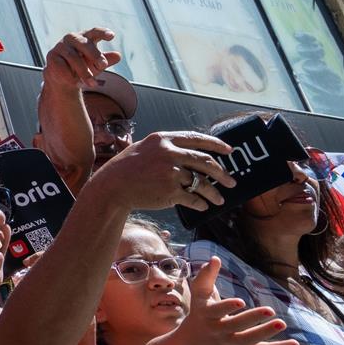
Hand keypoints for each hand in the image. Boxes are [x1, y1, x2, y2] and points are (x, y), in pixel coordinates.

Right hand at [44, 29, 121, 90]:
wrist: (64, 78)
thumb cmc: (83, 66)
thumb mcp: (96, 64)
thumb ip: (106, 60)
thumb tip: (118, 56)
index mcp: (85, 37)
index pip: (94, 32)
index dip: (102, 33)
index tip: (111, 36)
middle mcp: (72, 38)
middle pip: (84, 43)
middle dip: (94, 55)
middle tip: (103, 66)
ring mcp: (60, 46)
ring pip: (73, 57)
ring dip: (84, 72)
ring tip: (92, 84)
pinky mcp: (52, 56)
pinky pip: (62, 66)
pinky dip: (71, 76)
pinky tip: (76, 83)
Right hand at [96, 131, 234, 210]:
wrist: (112, 187)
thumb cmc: (126, 168)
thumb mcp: (143, 149)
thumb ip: (165, 148)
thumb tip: (190, 154)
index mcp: (163, 140)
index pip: (196, 138)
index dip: (216, 144)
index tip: (229, 150)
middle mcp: (169, 153)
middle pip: (205, 161)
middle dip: (222, 173)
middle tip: (231, 181)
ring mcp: (170, 172)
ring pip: (202, 183)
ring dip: (214, 193)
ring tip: (219, 199)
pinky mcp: (170, 191)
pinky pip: (193, 198)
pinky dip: (201, 203)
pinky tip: (203, 206)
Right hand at [183, 258, 298, 344]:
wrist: (198, 337)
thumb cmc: (201, 307)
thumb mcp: (200, 291)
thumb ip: (206, 274)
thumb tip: (215, 258)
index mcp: (207, 314)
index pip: (217, 311)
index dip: (228, 307)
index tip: (242, 301)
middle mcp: (218, 330)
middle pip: (236, 326)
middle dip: (252, 318)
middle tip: (270, 310)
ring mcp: (231, 342)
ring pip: (249, 340)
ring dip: (266, 332)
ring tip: (282, 323)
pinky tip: (295, 344)